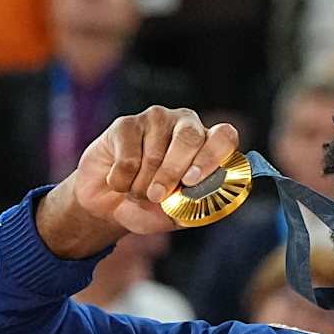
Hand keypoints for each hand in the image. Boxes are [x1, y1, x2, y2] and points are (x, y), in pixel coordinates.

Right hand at [69, 106, 241, 236]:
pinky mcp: (126, 124)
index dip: (212, 157)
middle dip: (172, 174)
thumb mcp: (178, 213)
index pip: (224, 136)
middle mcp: (186, 124)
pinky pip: (127, 159)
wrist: (109, 206)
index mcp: (208, 144)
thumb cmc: (151, 206)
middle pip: (189, 139)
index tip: (192, 181)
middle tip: (157, 196)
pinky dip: (122, 182)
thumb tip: (208, 198)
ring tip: (138, 192)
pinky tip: (120, 182)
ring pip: (154, 154)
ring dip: (142, 186)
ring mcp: (156, 120)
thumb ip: (196, 205)